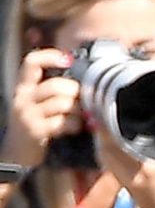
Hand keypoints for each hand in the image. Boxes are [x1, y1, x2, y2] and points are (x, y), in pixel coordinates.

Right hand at [4, 48, 77, 162]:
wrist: (17, 150)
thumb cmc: (35, 122)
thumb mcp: (38, 102)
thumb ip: (54, 90)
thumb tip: (83, 80)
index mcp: (24, 86)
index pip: (32, 62)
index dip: (50, 57)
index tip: (68, 59)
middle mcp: (23, 97)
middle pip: (55, 86)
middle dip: (75, 92)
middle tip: (84, 100)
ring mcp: (29, 114)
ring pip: (62, 104)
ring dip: (78, 110)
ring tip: (82, 115)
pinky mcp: (37, 130)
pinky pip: (63, 122)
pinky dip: (75, 124)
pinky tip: (76, 127)